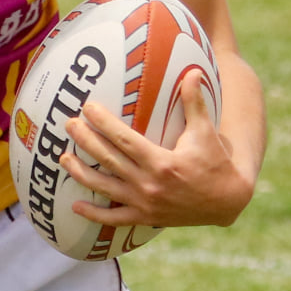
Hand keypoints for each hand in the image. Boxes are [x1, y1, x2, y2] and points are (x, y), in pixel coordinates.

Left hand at [62, 71, 252, 229]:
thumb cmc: (216, 161)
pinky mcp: (145, 218)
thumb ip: (195, 102)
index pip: (124, 139)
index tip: (88, 107)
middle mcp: (149, 184)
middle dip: (85, 141)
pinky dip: (94, 214)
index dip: (103, 122)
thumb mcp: (206, 131)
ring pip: (104, 188)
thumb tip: (193, 71)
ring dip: (81, 174)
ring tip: (62, 159)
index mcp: (162, 162)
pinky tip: (75, 206)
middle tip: (68, 125)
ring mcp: (145, 204)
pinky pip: (115, 219)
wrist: (228, 200)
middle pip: (108, 160)